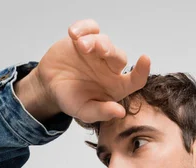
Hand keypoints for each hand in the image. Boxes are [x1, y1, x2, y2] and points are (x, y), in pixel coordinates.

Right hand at [33, 18, 150, 122]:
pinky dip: (83, 27)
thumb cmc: (71, 99)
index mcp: (117, 87)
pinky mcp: (84, 39)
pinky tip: (73, 33)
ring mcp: (98, 53)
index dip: (142, 71)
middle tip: (99, 49)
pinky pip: (89, 28)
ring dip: (94, 41)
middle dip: (110, 50)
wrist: (50, 87)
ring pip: (104, 41)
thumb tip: (120, 112)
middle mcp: (110, 68)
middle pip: (118, 56)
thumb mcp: (85, 112)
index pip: (136, 79)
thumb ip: (102, 112)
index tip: (145, 59)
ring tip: (81, 45)